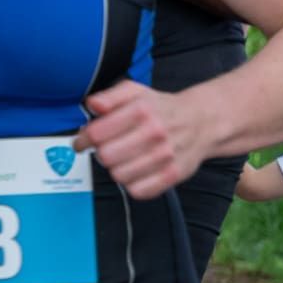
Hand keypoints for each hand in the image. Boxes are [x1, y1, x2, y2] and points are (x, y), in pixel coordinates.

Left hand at [79, 79, 209, 199]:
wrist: (200, 121)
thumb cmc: (162, 109)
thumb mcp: (135, 91)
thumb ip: (110, 96)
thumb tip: (93, 105)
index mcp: (141, 110)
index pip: (97, 133)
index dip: (83, 139)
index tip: (82, 142)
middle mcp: (154, 133)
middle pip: (106, 157)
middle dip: (101, 153)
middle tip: (107, 148)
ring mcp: (165, 156)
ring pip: (119, 176)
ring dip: (116, 169)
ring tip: (124, 158)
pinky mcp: (172, 175)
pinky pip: (138, 190)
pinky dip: (133, 184)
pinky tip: (136, 170)